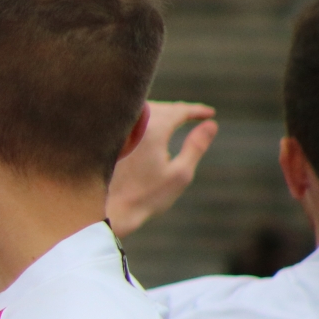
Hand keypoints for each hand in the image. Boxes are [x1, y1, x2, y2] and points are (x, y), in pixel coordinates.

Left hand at [107, 102, 217, 237]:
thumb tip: (211, 124)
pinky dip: (144, 119)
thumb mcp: (180, 174)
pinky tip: (149, 129)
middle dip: (179, 110)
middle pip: (161, 108)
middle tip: (194, 114)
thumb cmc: (146, 196)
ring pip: (143, 111)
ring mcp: (117, 130)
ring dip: (161, 112)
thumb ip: (196, 146)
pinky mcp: (106, 138)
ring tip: (176, 119)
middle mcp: (132, 125)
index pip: (178, 110)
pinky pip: (129, 120)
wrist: (110, 209)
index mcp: (152, 130)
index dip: (196, 110)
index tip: (209, 113)